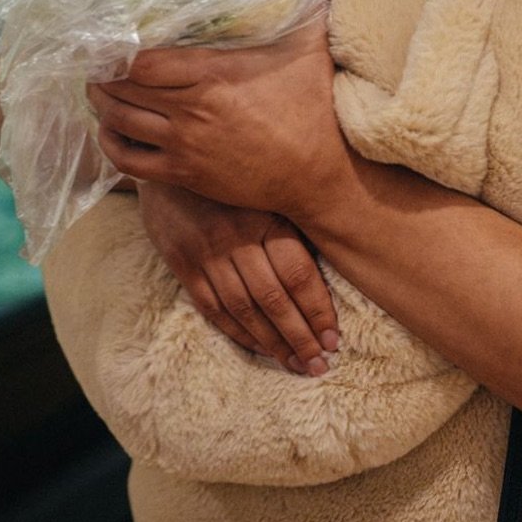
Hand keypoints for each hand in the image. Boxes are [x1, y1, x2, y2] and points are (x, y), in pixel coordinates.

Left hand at [88, 22, 347, 218]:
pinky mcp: (186, 175)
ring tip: (99, 90)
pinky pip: (129, 162)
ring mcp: (185, 146)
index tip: (110, 39)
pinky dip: (112, 144)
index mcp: (213, 74)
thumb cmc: (317, 109)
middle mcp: (191, 110)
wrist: (321, 175)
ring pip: (119, 122)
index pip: (142, 60)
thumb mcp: (313, 48)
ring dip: (102, 105)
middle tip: (94, 62)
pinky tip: (113, 131)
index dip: (117, 50)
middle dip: (102, 75)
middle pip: (122, 89)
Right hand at [136, 181, 339, 375]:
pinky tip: (260, 348)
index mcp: (267, 216)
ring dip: (272, 343)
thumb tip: (345, 251)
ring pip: (244, 309)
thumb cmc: (238, 176)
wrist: (175, 157)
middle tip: (319, 364)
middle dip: (300, 337)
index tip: (335, 339)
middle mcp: (236, 237)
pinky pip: (212, 307)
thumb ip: (297, 220)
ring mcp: (206, 252)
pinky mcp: (182, 262)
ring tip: (296, 364)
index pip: (299, 275)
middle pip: (274, 299)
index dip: (319, 311)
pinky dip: (237, 332)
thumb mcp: (271, 189)